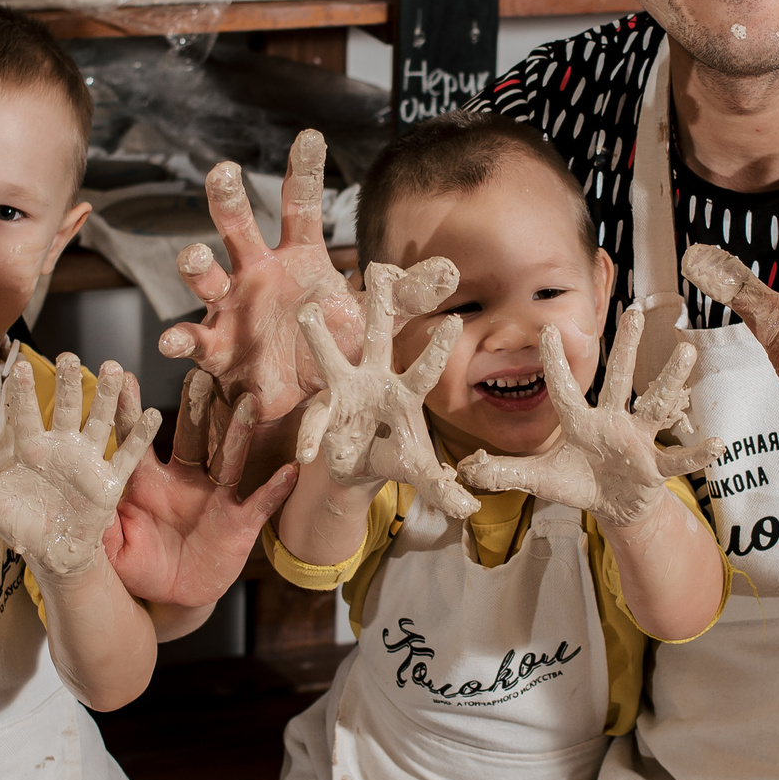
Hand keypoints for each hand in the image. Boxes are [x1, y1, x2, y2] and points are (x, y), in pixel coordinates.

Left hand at [0, 354, 160, 583]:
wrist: (52, 551)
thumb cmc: (19, 522)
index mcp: (32, 449)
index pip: (26, 416)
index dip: (23, 395)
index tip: (20, 367)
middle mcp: (62, 448)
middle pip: (67, 409)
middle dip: (70, 384)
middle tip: (69, 355)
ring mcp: (88, 462)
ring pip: (100, 422)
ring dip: (106, 398)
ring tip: (114, 368)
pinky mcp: (109, 481)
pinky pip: (127, 456)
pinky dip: (139, 437)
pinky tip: (151, 412)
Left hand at [102, 370, 299, 607]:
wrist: (173, 597)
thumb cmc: (138, 566)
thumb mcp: (111, 548)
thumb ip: (99, 524)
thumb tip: (81, 500)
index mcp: (148, 482)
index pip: (138, 440)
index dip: (131, 412)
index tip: (123, 378)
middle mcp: (184, 481)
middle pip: (191, 438)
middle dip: (195, 408)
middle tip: (197, 375)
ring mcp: (215, 498)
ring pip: (229, 459)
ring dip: (239, 433)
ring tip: (249, 405)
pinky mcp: (240, 523)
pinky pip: (260, 503)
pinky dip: (276, 487)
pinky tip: (290, 469)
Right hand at [157, 131, 452, 424]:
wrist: (301, 398)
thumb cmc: (330, 344)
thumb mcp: (372, 320)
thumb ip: (404, 295)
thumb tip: (450, 271)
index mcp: (297, 257)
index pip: (299, 205)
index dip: (304, 171)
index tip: (310, 136)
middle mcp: (257, 272)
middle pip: (239, 227)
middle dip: (229, 200)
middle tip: (224, 171)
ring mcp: (231, 307)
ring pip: (207, 277)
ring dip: (197, 266)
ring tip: (195, 257)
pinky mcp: (215, 348)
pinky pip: (192, 340)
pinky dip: (180, 340)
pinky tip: (173, 341)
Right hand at [292, 262, 477, 520]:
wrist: (358, 469)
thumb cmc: (394, 457)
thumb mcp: (420, 473)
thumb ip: (443, 489)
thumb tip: (471, 511)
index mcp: (406, 391)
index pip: (425, 368)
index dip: (438, 348)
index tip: (455, 320)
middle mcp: (375, 380)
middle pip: (378, 338)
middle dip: (379, 306)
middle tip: (377, 268)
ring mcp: (345, 391)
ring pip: (331, 357)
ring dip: (320, 336)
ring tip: (307, 312)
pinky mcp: (322, 411)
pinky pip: (314, 420)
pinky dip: (311, 437)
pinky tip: (308, 453)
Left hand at [459, 306, 722, 526]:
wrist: (612, 508)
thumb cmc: (577, 484)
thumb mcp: (538, 479)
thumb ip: (504, 472)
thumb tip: (466, 467)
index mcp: (580, 423)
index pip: (565, 389)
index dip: (555, 362)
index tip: (548, 329)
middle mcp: (611, 422)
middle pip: (619, 379)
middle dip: (626, 347)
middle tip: (633, 310)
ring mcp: (637, 441)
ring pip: (655, 405)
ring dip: (671, 380)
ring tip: (687, 352)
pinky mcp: (655, 466)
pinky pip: (677, 458)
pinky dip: (696, 453)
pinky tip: (716, 442)